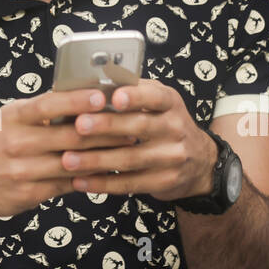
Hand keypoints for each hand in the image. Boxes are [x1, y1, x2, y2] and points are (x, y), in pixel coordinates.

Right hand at [0, 88, 139, 219]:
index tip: (102, 95)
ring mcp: (22, 171)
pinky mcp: (29, 195)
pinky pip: (66, 184)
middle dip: (103, 131)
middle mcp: (16, 143)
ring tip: (128, 148)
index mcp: (12, 117)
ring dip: (103, 156)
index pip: (48, 105)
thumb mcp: (6, 119)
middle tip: (132, 125)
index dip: (76, 100)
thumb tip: (79, 94)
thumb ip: (38, 111)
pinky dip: (89, 177)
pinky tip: (108, 172)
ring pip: (72, 162)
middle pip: (68, 136)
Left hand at [59, 78, 216, 201]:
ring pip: (130, 159)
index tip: (116, 97)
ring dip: (96, 160)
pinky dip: (102, 183)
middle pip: (139, 126)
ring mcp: (171, 157)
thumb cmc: (166, 124)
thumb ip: (133, 91)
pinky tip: (80, 181)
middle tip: (79, 125)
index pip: (155, 96)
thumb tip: (93, 84)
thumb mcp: (159, 102)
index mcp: (170, 103)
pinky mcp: (163, 182)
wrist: (200, 163)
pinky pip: (129, 184)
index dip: (136, 96)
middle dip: (106, 126)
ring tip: (68, 159)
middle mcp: (175, 128)